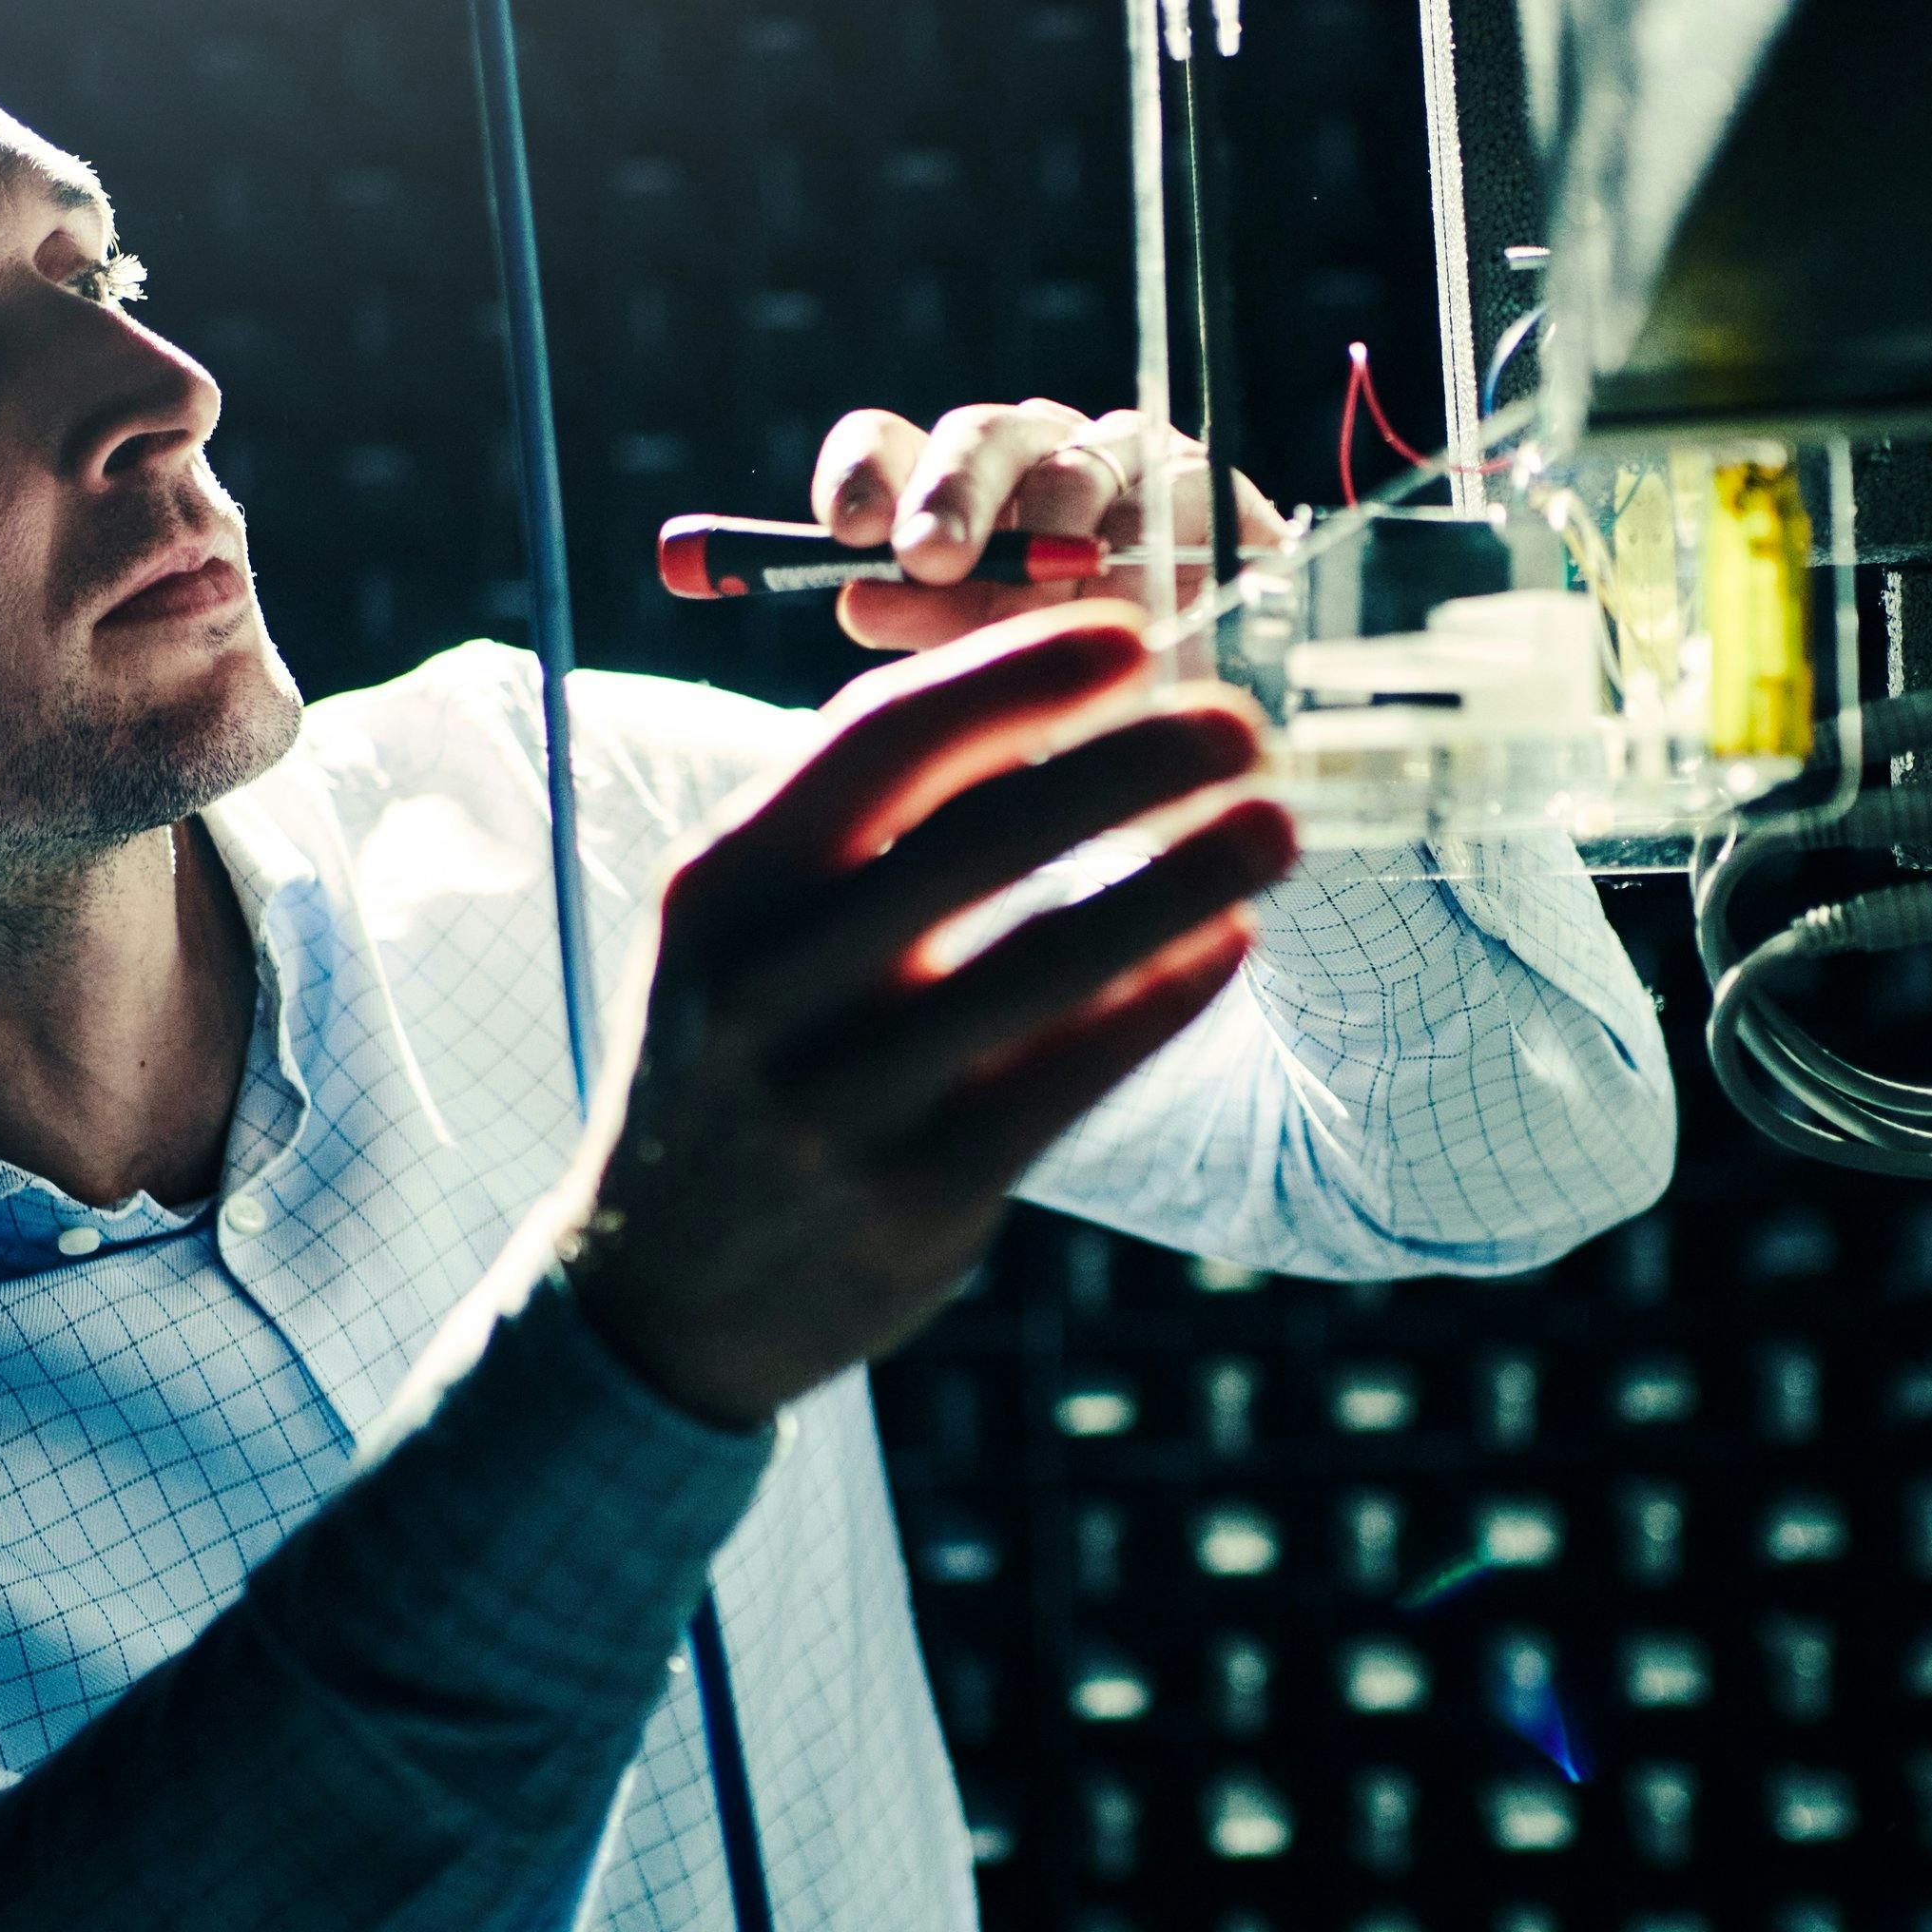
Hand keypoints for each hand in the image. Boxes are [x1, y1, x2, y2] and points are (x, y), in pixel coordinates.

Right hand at [564, 606, 1296, 1423]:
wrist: (657, 1295)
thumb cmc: (738, 1063)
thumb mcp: (737, 932)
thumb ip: (849, 826)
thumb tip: (1036, 699)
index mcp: (725, 884)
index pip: (886, 737)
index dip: (1021, 674)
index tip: (1134, 637)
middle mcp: (772, 982)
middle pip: (988, 831)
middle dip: (1137, 759)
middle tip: (1242, 724)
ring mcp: (846, 1095)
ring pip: (1056, 954)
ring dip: (1189, 875)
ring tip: (1275, 827)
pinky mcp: (922, 1192)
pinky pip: (1076, 1069)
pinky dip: (1165, 995)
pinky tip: (1226, 944)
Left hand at [813, 398, 1289, 651]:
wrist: (1215, 687)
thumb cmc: (1079, 671)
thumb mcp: (992, 657)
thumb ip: (934, 624)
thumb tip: (858, 599)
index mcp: (955, 489)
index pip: (889, 446)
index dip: (865, 475)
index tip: (850, 530)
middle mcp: (1030, 454)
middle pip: (978, 436)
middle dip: (949, 497)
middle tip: (930, 559)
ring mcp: (1118, 458)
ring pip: (1070, 468)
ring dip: (1048, 543)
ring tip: (1038, 621)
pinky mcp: (1199, 481)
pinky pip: (1166, 497)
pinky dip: (1144, 555)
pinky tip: (1134, 608)